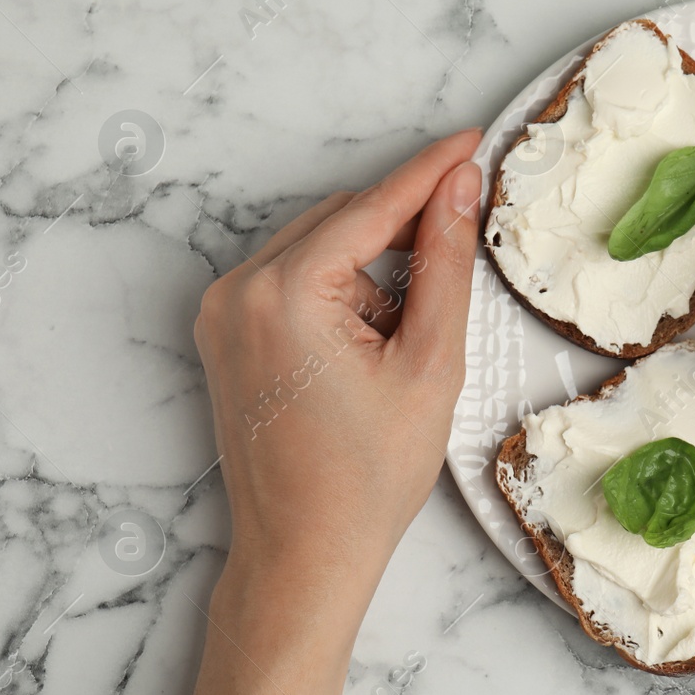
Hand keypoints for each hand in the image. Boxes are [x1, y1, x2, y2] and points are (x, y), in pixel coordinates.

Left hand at [192, 130, 483, 612]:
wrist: (304, 553)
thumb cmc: (366, 479)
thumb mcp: (429, 363)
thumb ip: (445, 264)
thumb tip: (457, 190)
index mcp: (285, 294)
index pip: (372, 206)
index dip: (431, 171)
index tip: (471, 141)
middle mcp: (238, 291)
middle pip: (341, 219)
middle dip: (404, 222)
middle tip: (465, 230)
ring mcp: (222, 313)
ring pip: (318, 246)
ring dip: (373, 263)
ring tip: (411, 330)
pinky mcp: (225, 334)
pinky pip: (293, 279)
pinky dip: (341, 288)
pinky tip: (374, 338)